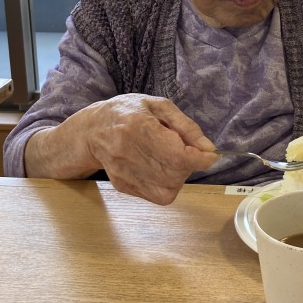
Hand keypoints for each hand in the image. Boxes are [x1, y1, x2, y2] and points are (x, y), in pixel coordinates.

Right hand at [25, 95, 218, 204]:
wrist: (92, 129)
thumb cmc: (128, 112)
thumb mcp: (158, 105)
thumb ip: (186, 125)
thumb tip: (208, 148)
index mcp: (138, 126)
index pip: (177, 154)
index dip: (200, 159)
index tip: (210, 155)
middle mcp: (127, 152)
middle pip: (175, 173)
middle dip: (190, 164)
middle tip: (187, 150)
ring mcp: (123, 172)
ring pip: (169, 188)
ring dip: (180, 176)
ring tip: (171, 157)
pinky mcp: (123, 186)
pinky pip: (158, 196)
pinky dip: (169, 185)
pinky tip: (161, 168)